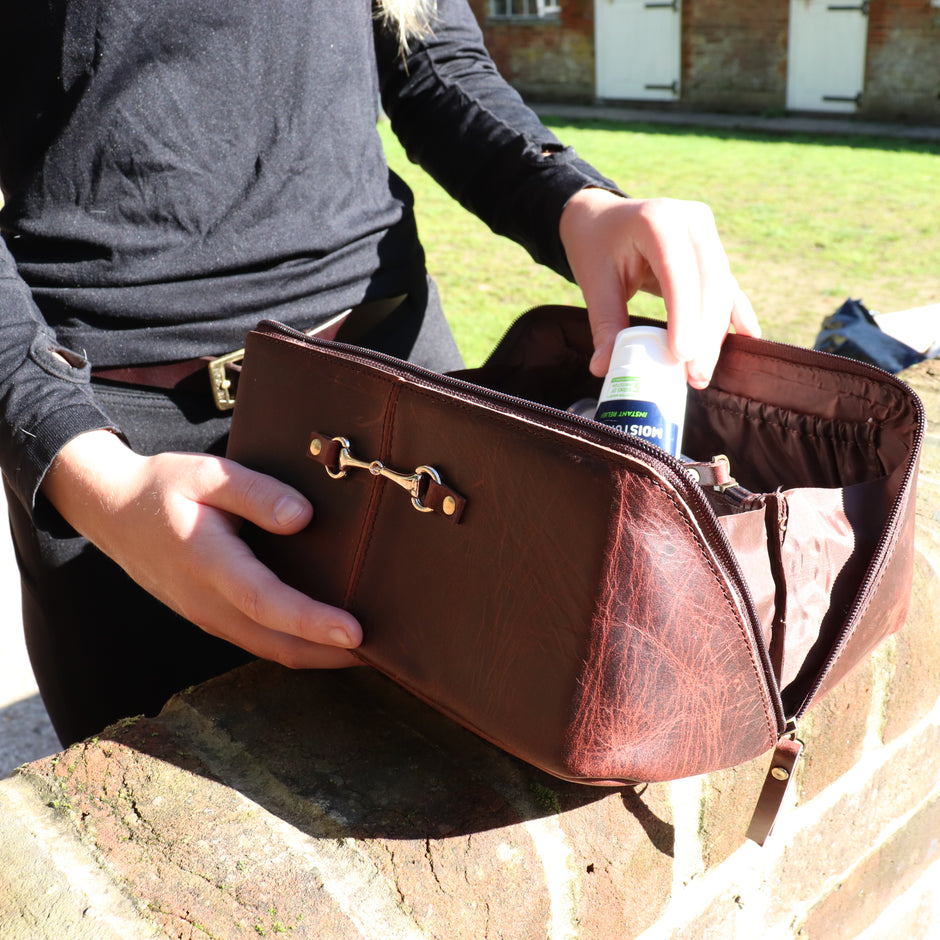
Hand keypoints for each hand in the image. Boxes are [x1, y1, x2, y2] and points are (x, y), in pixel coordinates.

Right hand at [41, 429, 361, 667]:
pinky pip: (261, 641)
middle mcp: (208, 602)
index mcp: (208, 563)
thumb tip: (304, 518)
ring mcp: (209, 617)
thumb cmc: (165, 489)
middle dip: (332, 655)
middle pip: (277, 643)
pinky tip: (329, 638)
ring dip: (319, 656)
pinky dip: (299, 646)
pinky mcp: (214, 619)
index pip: (266, 602)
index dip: (312, 621)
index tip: (356, 632)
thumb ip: (256, 493)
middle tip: (388, 652)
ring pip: (271, 650)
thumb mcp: (208, 474)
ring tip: (371, 650)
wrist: (114, 514)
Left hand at [559, 188, 760, 388]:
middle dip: (706, 334)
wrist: (601, 219)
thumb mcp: (594, 281)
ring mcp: (706, 233)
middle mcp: (691, 220)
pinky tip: (749, 337)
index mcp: (658, 219)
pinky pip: (726, 285)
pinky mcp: (712, 250)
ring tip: (702, 373)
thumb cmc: (595, 247)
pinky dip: (733, 314)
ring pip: (721, 288)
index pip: (678, 272)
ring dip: (716, 333)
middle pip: (710, 282)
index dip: (684, 316)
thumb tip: (604, 369)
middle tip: (696, 376)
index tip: (681, 356)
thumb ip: (605, 324)